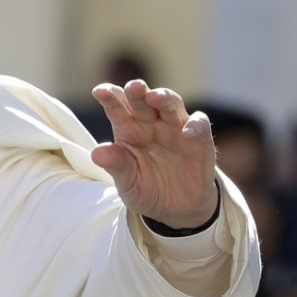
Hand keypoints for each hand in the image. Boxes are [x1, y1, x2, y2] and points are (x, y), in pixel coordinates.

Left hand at [91, 80, 216, 228]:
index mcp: (128, 130)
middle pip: (143, 100)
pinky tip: (187, 132)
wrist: (176, 209)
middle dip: (137, 91)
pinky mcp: (199, 140)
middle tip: (133, 87)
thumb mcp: (127, 182)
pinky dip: (195, 125)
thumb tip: (97, 153)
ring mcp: (175, 129)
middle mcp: (150, 124)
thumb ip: (115, 165)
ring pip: (171, 104)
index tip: (99, 91)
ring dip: (164, 98)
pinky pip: (200, 125)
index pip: (117, 107)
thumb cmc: (146, 189)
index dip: (109, 96)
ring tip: (155, 97)